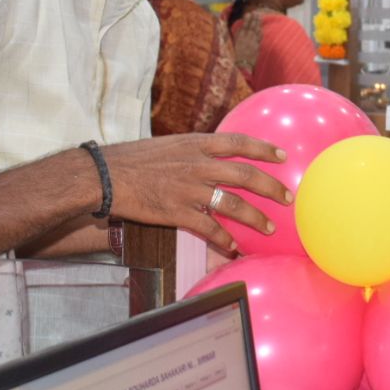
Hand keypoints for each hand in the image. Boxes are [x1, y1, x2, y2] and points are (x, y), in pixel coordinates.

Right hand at [101, 133, 292, 253]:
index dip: (264, 149)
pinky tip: (233, 246)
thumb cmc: (131, 159)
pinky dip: (224, 239)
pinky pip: (209, 228)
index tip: (283, 155)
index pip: (239, 143)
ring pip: (233, 204)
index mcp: (195, 144)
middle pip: (245, 175)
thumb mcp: (168, 145)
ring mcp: (189, 189)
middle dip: (270, 187)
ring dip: (255, 217)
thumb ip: (192, 151)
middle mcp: (197, 165)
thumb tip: (212, 157)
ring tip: (269, 227)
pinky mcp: (177, 212)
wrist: (102, 175)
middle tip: (287, 197)